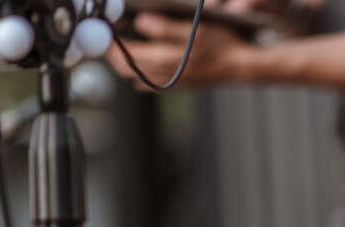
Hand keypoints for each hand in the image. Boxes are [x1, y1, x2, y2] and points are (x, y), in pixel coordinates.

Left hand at [106, 13, 266, 88]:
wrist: (241, 66)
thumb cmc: (223, 43)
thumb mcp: (196, 28)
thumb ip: (166, 27)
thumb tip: (141, 22)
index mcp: (166, 58)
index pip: (127, 53)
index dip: (111, 42)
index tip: (104, 29)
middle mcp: (165, 74)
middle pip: (126, 68)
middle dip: (113, 53)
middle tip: (108, 37)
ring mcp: (170, 82)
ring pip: (136, 76)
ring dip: (126, 62)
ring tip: (122, 46)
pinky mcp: (177, 86)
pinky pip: (150, 83)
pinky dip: (140, 73)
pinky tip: (142, 64)